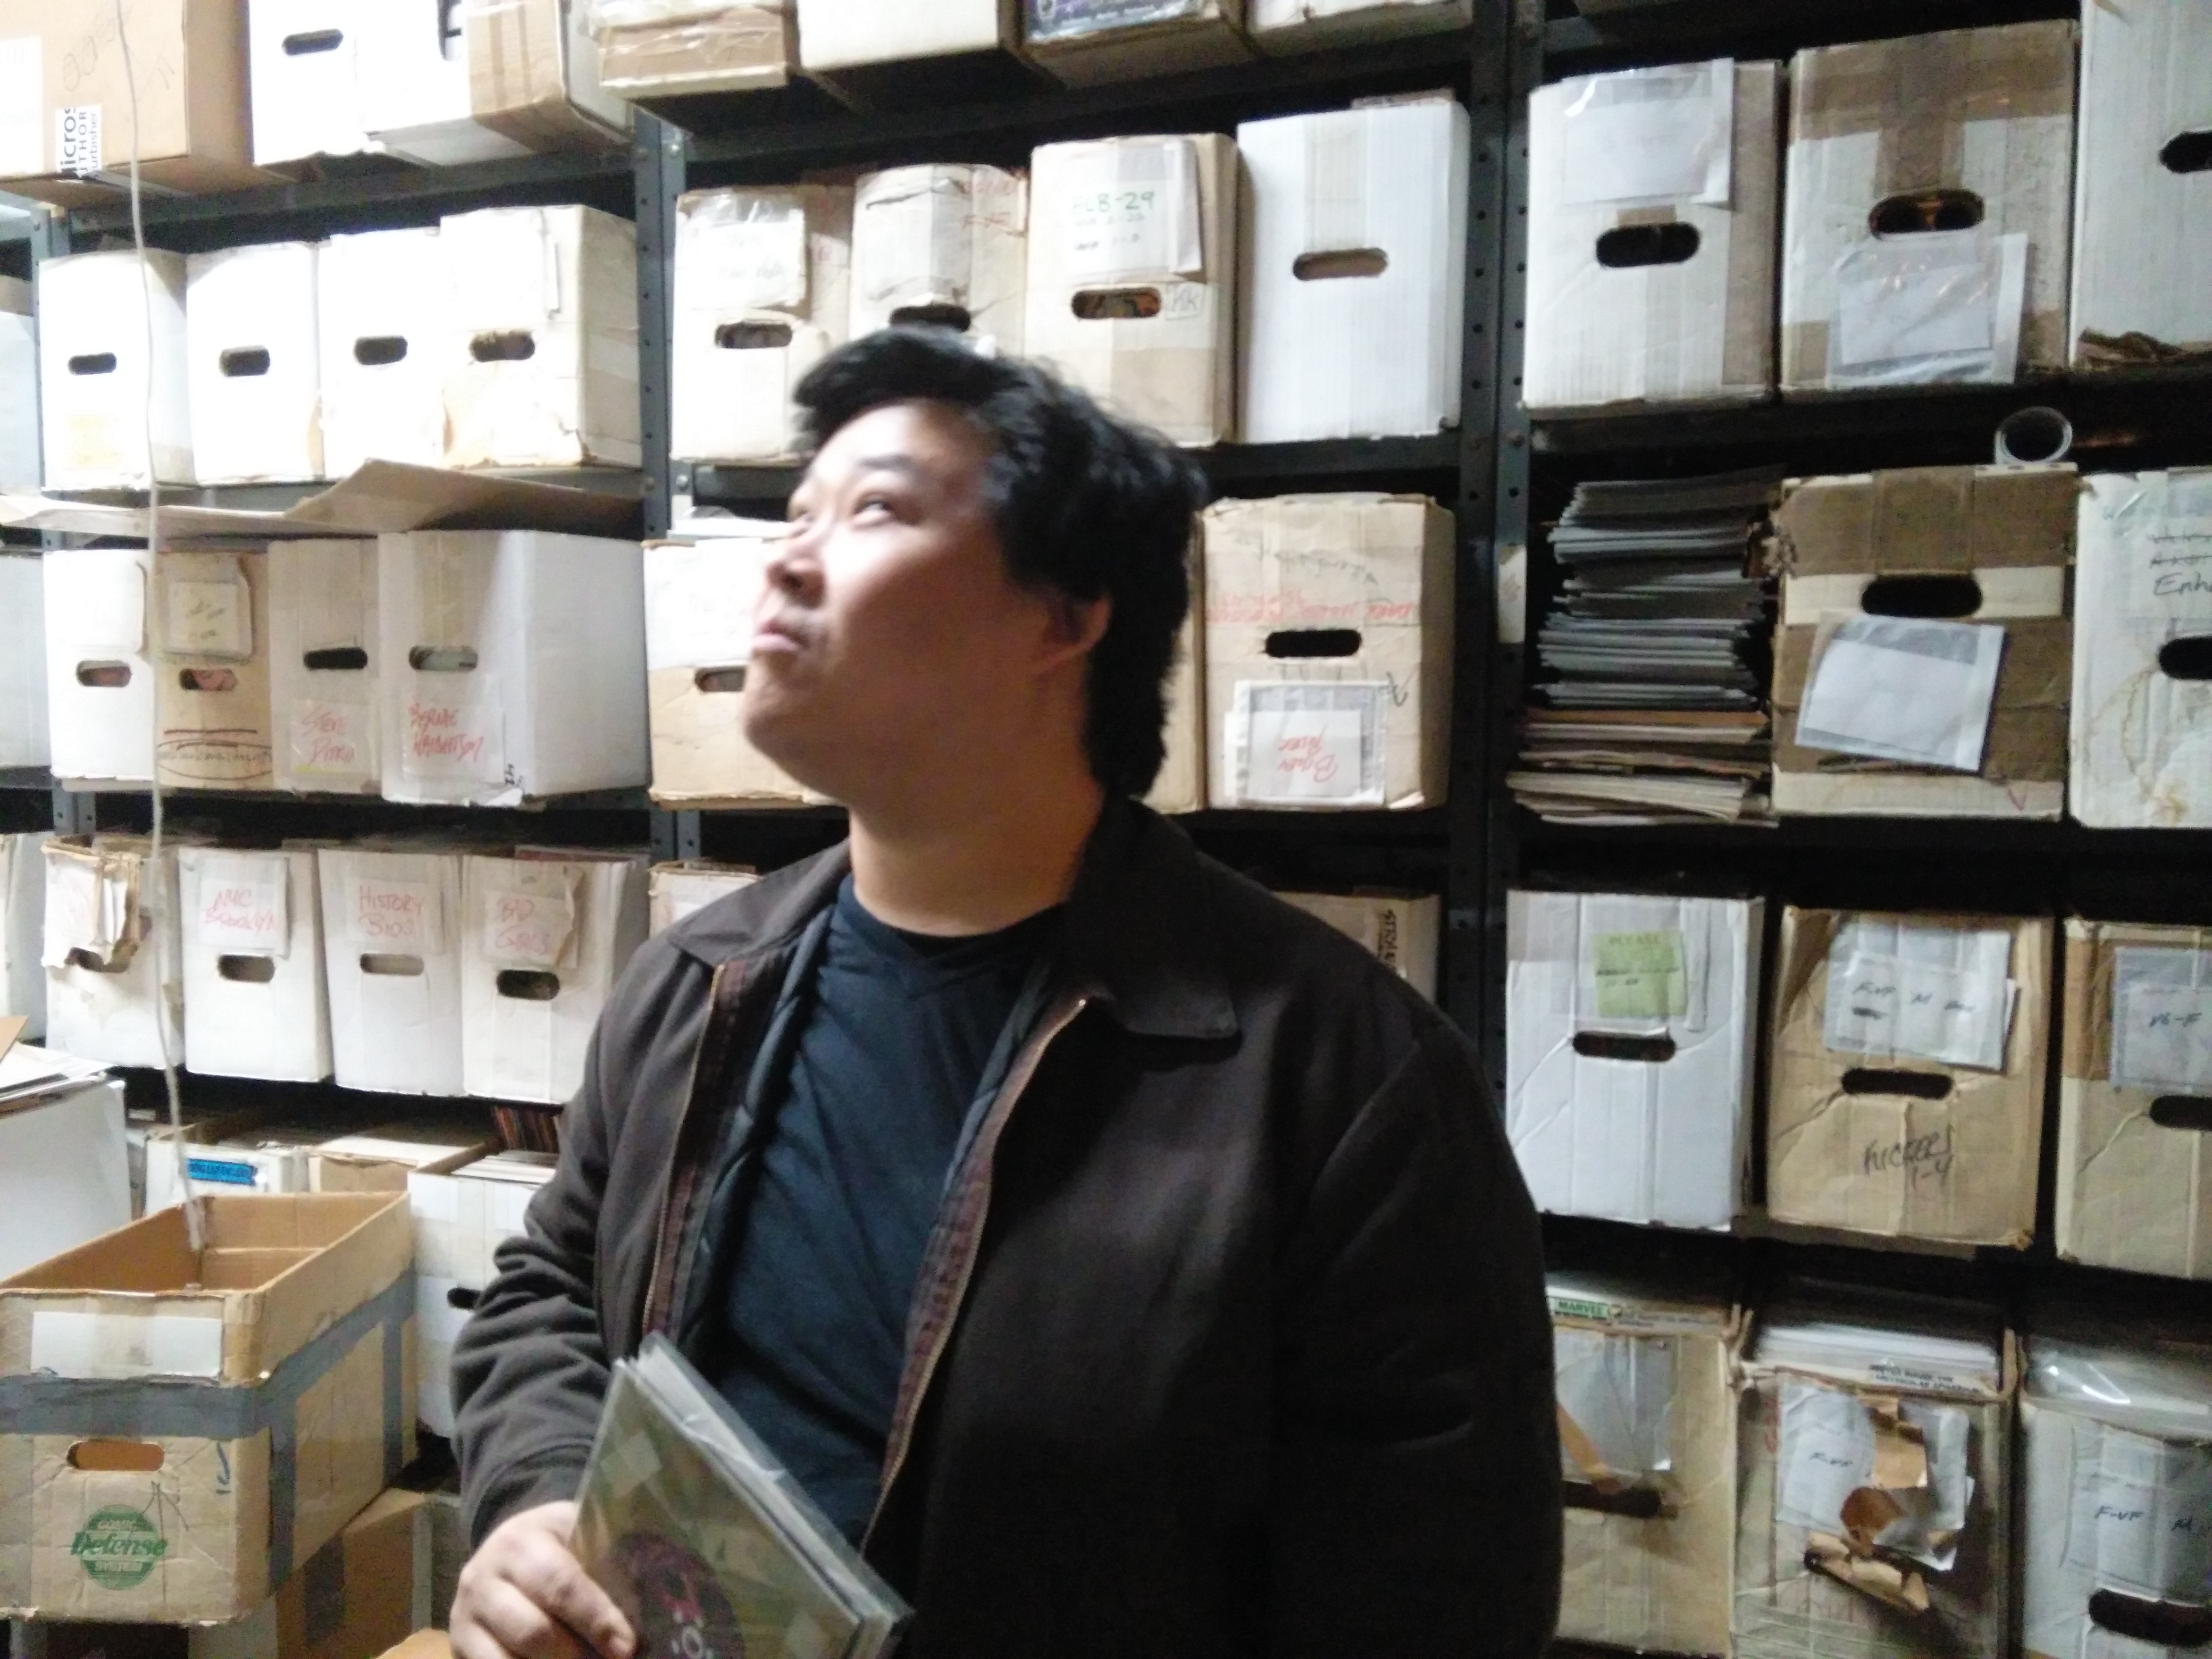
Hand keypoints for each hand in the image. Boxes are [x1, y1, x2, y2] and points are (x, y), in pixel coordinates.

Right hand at [451, 1501, 637, 1658]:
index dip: (597, 1620)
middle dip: (577, 1657)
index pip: (561, 1585)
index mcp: (520, 1542)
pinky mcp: (459, 1648)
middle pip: (533, 1633)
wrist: (503, 1549)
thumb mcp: (581, 1533)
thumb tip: (661, 1596)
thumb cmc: (560, 1544)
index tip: (627, 1646)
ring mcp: (464, 1618)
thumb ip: (613, 1556)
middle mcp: (483, 1579)